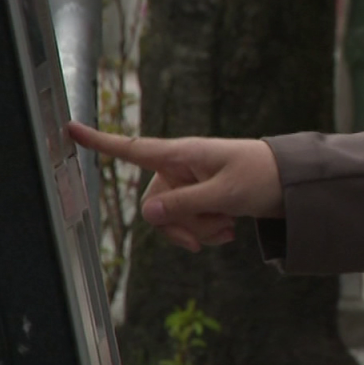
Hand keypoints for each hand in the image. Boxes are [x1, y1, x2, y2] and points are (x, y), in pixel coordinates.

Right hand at [67, 122, 283, 252]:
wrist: (293, 183)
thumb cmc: (261, 177)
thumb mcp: (224, 195)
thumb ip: (183, 205)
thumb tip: (146, 214)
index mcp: (181, 154)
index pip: (132, 148)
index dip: (100, 142)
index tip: (70, 130)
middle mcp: (181, 167)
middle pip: (155, 204)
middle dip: (180, 226)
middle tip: (211, 235)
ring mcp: (191, 183)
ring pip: (174, 218)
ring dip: (199, 230)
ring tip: (229, 228)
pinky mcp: (202, 197)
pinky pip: (190, 222)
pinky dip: (207, 231)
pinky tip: (230, 230)